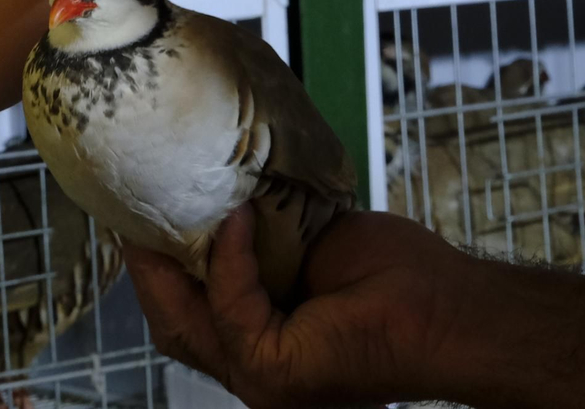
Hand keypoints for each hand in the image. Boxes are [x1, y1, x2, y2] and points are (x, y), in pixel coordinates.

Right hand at [123, 206, 473, 408]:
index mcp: (264, 347)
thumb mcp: (308, 248)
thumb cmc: (398, 280)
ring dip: (171, 260)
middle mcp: (254, 373)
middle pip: (172, 324)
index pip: (189, 315)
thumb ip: (260, 244)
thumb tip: (219, 204)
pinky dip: (229, 261)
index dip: (159, 270)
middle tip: (135, 210)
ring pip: (184, 323)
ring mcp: (260, 379)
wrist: (448, 309)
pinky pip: (229, 309)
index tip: (142, 216)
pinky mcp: (272, 370)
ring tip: (162, 206)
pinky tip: (239, 219)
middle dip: (148, 268)